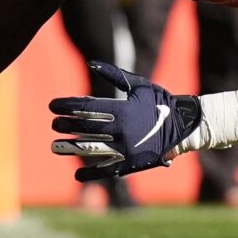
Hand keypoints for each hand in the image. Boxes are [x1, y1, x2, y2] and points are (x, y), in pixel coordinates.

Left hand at [50, 62, 201, 181]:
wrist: (184, 126)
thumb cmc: (160, 102)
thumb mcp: (140, 85)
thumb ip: (115, 75)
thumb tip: (92, 63)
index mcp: (123, 110)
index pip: (87, 107)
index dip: (67, 106)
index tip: (52, 106)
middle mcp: (122, 130)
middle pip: (86, 127)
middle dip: (66, 125)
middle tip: (53, 124)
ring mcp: (126, 149)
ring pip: (91, 149)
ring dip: (71, 148)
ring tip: (55, 146)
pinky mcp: (131, 163)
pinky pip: (107, 170)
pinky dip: (91, 173)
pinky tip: (77, 174)